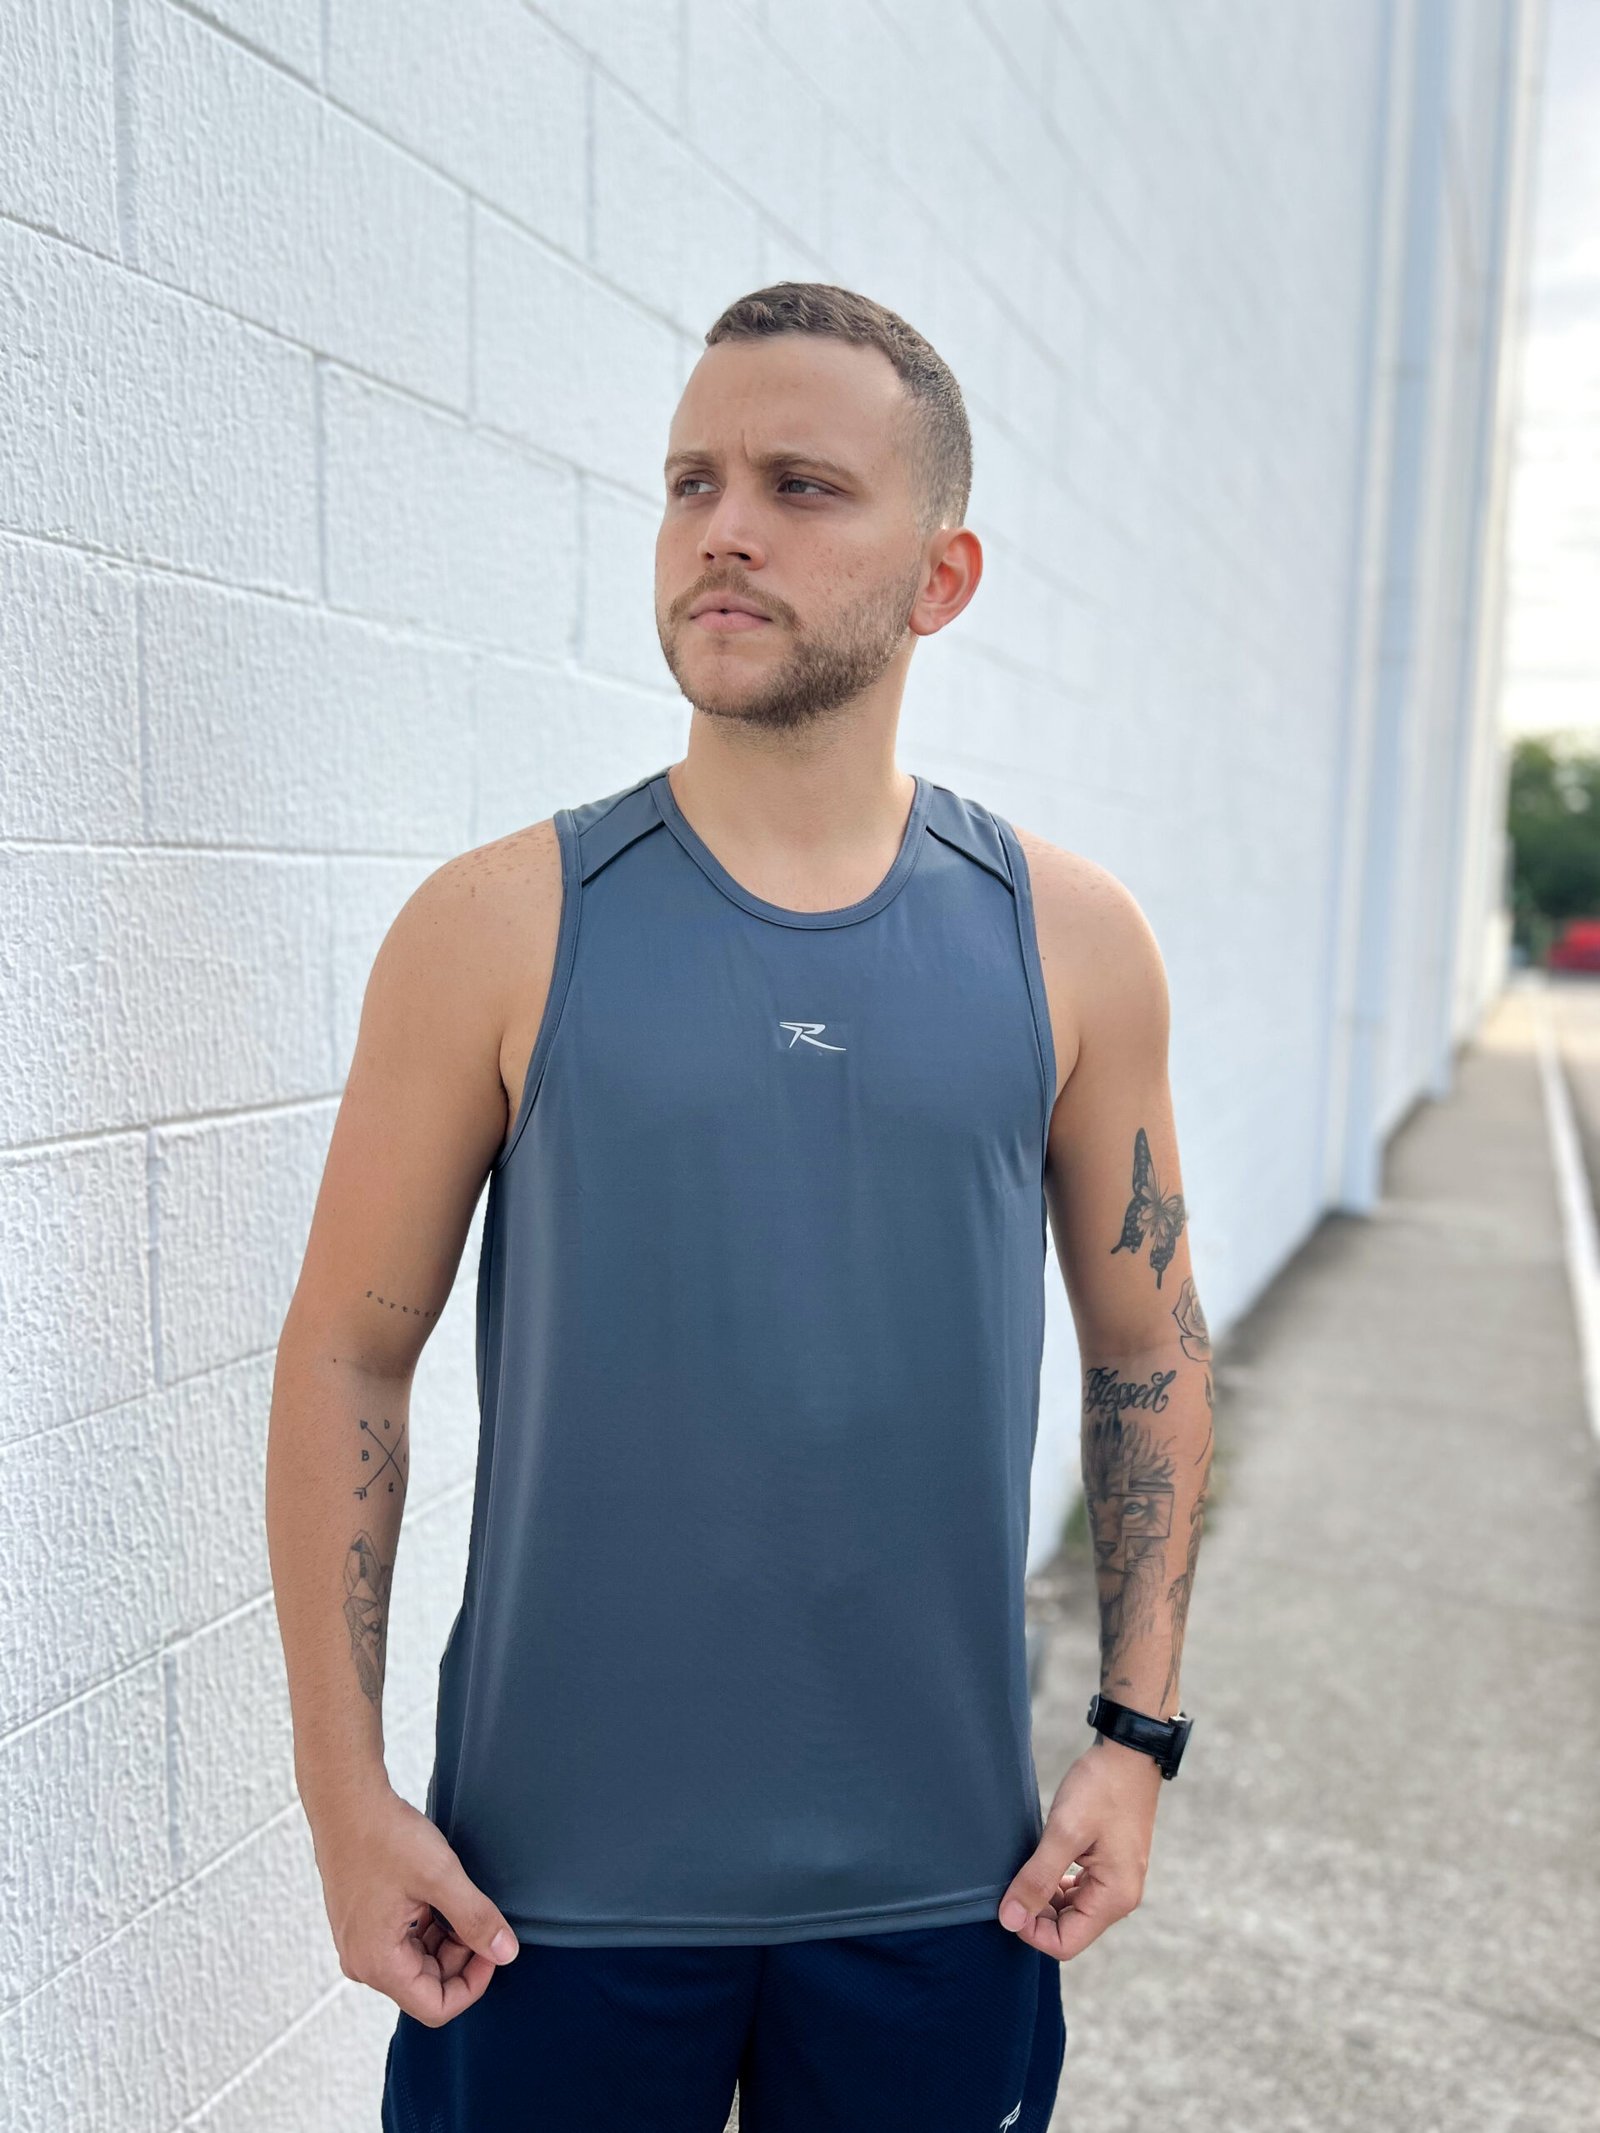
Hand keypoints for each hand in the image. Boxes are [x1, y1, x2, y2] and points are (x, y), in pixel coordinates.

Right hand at [309, 1782, 520, 2024]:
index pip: (436, 2007)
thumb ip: (476, 1919)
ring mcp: (360, 1943)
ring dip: (446, 1939)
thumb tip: (507, 1954)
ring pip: (418, 1963)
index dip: (474, 1984)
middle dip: (462, 1957)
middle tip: (479, 1914)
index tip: (492, 1946)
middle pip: (427, 1985)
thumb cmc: (385, 1836)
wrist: (345, 1800)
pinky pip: (403, 1942)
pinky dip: (429, 1926)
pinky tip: (438, 1894)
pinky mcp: (362, 1924)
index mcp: (378, 1963)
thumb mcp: (440, 1877)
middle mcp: (363, 1963)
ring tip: (458, 1898)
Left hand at [995, 1737, 1162, 1960]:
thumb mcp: (1064, 1832)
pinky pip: (1078, 1891)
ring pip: (1071, 1912)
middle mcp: (1120, 1898)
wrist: (1129, 1753)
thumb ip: (1037, 1878)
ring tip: (1024, 1869)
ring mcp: (1116, 1882)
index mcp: (1114, 1898)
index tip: (1009, 1901)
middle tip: (1011, 1882)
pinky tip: (1041, 1863)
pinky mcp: (1109, 1866)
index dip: (1031, 1930)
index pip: (1065, 1944)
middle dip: (1035, 1915)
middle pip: (1068, 1930)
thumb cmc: (1101, 1788)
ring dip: (1044, 1899)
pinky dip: (1055, 1885)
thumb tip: (1009, 1920)